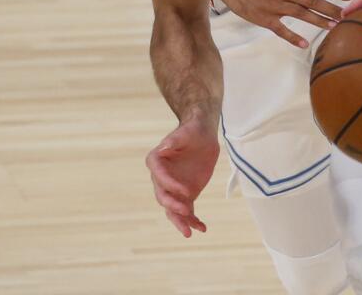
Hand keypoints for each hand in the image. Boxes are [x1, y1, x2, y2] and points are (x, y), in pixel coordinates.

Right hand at [145, 117, 219, 236]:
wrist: (204, 136)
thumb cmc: (194, 130)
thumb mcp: (188, 131)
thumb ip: (175, 139)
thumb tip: (163, 147)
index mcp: (157, 159)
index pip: (159, 176)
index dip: (170, 185)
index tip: (186, 191)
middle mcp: (162, 177)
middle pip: (162, 195)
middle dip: (173, 206)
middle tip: (187, 211)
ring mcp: (173, 188)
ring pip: (172, 209)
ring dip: (180, 221)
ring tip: (189, 232)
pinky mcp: (186, 195)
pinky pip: (187, 211)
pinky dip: (193, 221)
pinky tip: (203, 228)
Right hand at [216, 0, 349, 47]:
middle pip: (313, 1)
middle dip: (331, 9)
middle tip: (345, 16)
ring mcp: (274, 5)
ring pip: (301, 15)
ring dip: (318, 21)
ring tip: (332, 27)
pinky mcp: (263, 18)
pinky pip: (281, 30)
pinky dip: (293, 37)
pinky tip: (304, 44)